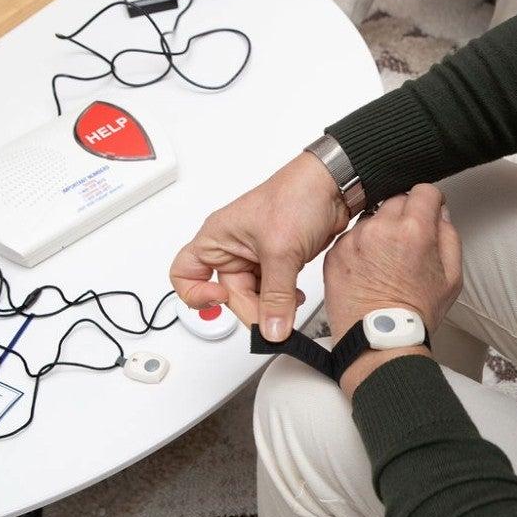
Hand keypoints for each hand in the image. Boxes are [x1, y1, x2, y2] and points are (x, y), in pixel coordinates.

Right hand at [169, 153, 349, 339]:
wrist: (333, 187)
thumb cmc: (297, 196)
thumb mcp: (282, 252)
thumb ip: (276, 297)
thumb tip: (272, 330)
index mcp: (217, 237)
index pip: (184, 274)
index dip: (196, 294)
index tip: (221, 301)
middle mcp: (231, 247)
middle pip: (227, 294)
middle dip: (250, 309)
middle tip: (273, 319)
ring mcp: (254, 256)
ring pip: (252, 296)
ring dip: (270, 307)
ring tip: (289, 307)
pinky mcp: (277, 261)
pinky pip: (272, 291)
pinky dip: (283, 300)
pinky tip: (296, 300)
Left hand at [323, 184, 461, 395]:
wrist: (380, 339)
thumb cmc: (414, 314)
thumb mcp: (451, 277)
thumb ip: (449, 237)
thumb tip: (440, 216)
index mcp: (414, 231)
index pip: (424, 191)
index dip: (430, 201)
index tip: (429, 210)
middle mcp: (381, 229)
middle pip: (396, 199)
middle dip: (405, 216)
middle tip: (407, 243)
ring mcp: (355, 240)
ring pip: (372, 218)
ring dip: (380, 230)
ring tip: (386, 261)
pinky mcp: (335, 253)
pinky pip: (352, 237)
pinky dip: (360, 247)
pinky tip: (368, 269)